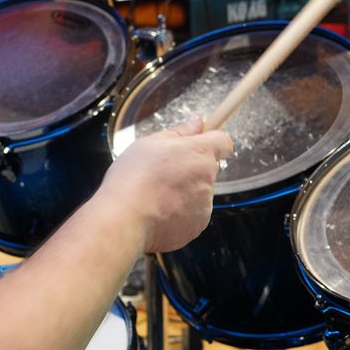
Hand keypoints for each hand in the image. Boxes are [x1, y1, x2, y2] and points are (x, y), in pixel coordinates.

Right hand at [102, 118, 233, 254]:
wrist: (126, 218)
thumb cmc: (133, 178)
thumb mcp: (150, 143)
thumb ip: (179, 132)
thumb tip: (197, 122)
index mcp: (200, 153)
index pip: (223, 142)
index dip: (211, 141)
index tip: (197, 142)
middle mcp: (208, 179)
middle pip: (207, 168)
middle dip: (190, 168)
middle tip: (163, 171)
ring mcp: (204, 205)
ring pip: (199, 192)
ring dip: (184, 191)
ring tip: (156, 194)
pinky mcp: (197, 226)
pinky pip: (192, 214)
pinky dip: (179, 212)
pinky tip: (158, 210)